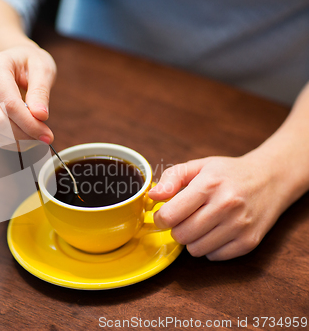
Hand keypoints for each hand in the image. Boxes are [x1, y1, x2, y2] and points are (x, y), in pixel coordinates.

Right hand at [0, 44, 55, 145]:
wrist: (12, 58)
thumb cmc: (29, 62)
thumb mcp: (42, 68)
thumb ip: (41, 91)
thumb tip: (40, 116)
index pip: (10, 104)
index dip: (30, 124)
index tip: (48, 135)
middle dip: (23, 134)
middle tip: (44, 137)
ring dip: (17, 141)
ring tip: (35, 136)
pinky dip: (9, 141)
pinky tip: (24, 136)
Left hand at [148, 155, 285, 260]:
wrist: (270, 179)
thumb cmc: (228, 173)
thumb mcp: (198, 166)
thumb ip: (171, 178)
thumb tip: (152, 196)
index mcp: (209, 185)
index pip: (171, 215)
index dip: (161, 218)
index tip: (164, 215)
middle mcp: (226, 205)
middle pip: (182, 235)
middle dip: (176, 229)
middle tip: (184, 218)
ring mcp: (240, 226)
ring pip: (196, 250)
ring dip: (192, 240)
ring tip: (201, 224)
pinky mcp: (249, 242)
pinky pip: (214, 256)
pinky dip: (210, 247)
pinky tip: (216, 231)